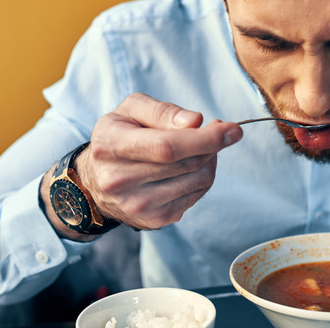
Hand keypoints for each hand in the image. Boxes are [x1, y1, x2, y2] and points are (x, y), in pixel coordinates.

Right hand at [77, 93, 242, 230]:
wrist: (96, 180)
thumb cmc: (118, 136)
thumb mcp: (131, 110)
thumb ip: (163, 111)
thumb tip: (195, 122)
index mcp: (110, 146)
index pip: (167, 147)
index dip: (205, 138)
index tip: (233, 129)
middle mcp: (119, 181)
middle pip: (187, 164)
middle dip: (213, 144)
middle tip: (220, 130)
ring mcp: (137, 205)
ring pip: (197, 180)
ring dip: (210, 160)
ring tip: (200, 146)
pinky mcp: (154, 220)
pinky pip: (196, 195)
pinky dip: (202, 177)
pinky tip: (191, 166)